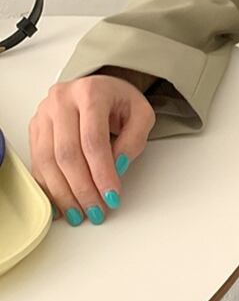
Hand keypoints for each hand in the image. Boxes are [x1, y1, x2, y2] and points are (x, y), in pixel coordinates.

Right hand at [28, 74, 154, 226]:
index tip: (111, 196)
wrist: (98, 87)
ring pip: (48, 160)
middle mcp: (61, 100)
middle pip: (67, 153)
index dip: (102, 173)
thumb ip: (134, 141)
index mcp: (90, 93)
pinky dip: (48, 187)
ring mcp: (44, 114)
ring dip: (63, 193)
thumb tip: (116, 169)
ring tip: (79, 213)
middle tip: (96, 210)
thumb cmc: (120, 101)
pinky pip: (38, 162)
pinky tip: (60, 204)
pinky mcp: (35, 128)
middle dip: (82, 188)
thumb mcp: (141, 115)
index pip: (93, 140)